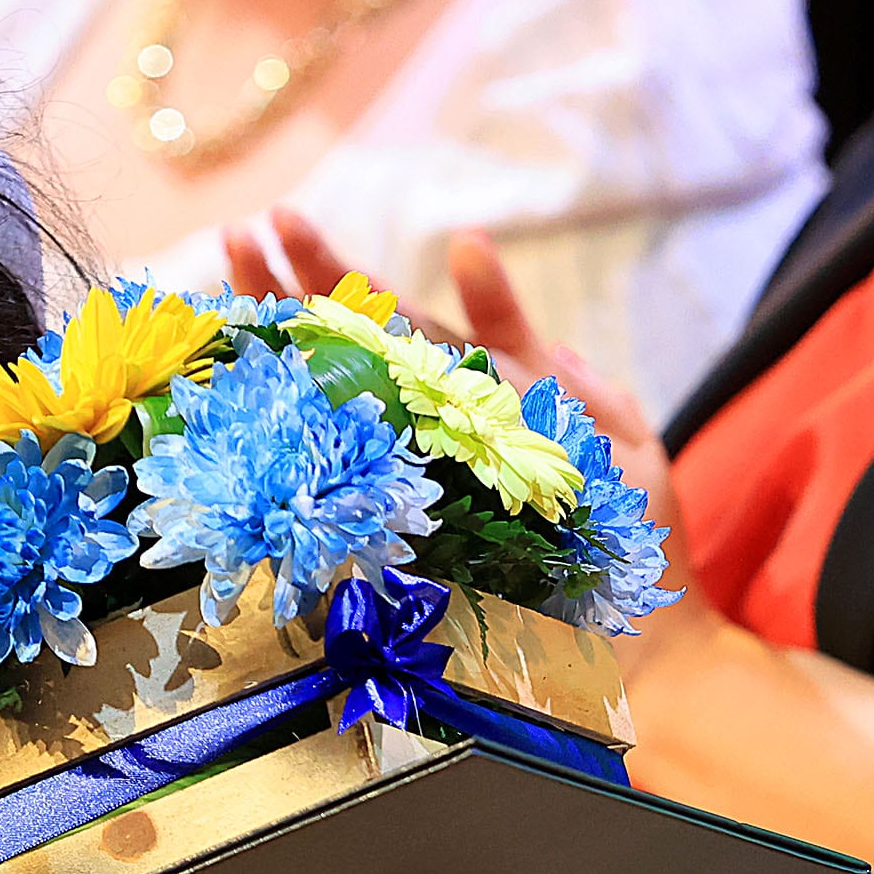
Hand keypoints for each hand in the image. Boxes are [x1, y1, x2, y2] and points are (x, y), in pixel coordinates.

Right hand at [223, 212, 688, 593]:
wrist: (639, 647)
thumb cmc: (634, 542)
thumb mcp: (619, 442)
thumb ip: (577, 385)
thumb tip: (537, 328)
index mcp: (481, 396)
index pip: (417, 324)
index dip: (374, 277)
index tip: (324, 226)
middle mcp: (433, 430)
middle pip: (359, 346)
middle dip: (303, 284)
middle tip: (251, 229)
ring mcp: (411, 479)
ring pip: (336, 395)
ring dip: (283, 332)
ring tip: (234, 262)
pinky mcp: (401, 535)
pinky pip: (340, 482)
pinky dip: (296, 435)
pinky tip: (251, 379)